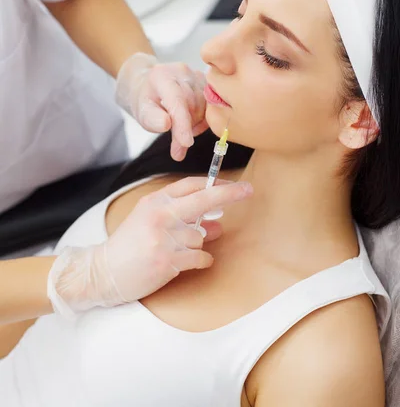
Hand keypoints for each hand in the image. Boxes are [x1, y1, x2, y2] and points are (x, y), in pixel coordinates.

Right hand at [47, 177, 252, 318]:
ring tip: (180, 250)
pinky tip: (193, 262)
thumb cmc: (130, 244)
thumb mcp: (148, 219)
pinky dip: (202, 261)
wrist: (104, 271)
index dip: (214, 182)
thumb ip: (180, 216)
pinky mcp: (166, 260)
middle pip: (203, 199)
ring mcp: (163, 238)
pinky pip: (199, 258)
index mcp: (155, 201)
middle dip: (228, 194)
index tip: (235, 183)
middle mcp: (159, 215)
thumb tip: (217, 223)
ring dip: (198, 245)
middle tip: (248, 191)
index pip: (190, 185)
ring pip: (201, 236)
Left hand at [115, 53, 207, 159]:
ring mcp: (197, 75)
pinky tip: (191, 121)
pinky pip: (212, 106)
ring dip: (195, 124)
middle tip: (177, 145)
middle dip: (186, 128)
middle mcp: (182, 71)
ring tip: (181, 127)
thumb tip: (165, 124)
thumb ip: (152, 120)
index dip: (182, 123)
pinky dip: (203, 119)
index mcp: (162, 76)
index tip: (186, 142)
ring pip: (205, 107)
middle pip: (193, 105)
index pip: (177, 100)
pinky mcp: (207, 82)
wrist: (152, 86)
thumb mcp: (142, 113)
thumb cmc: (147, 101)